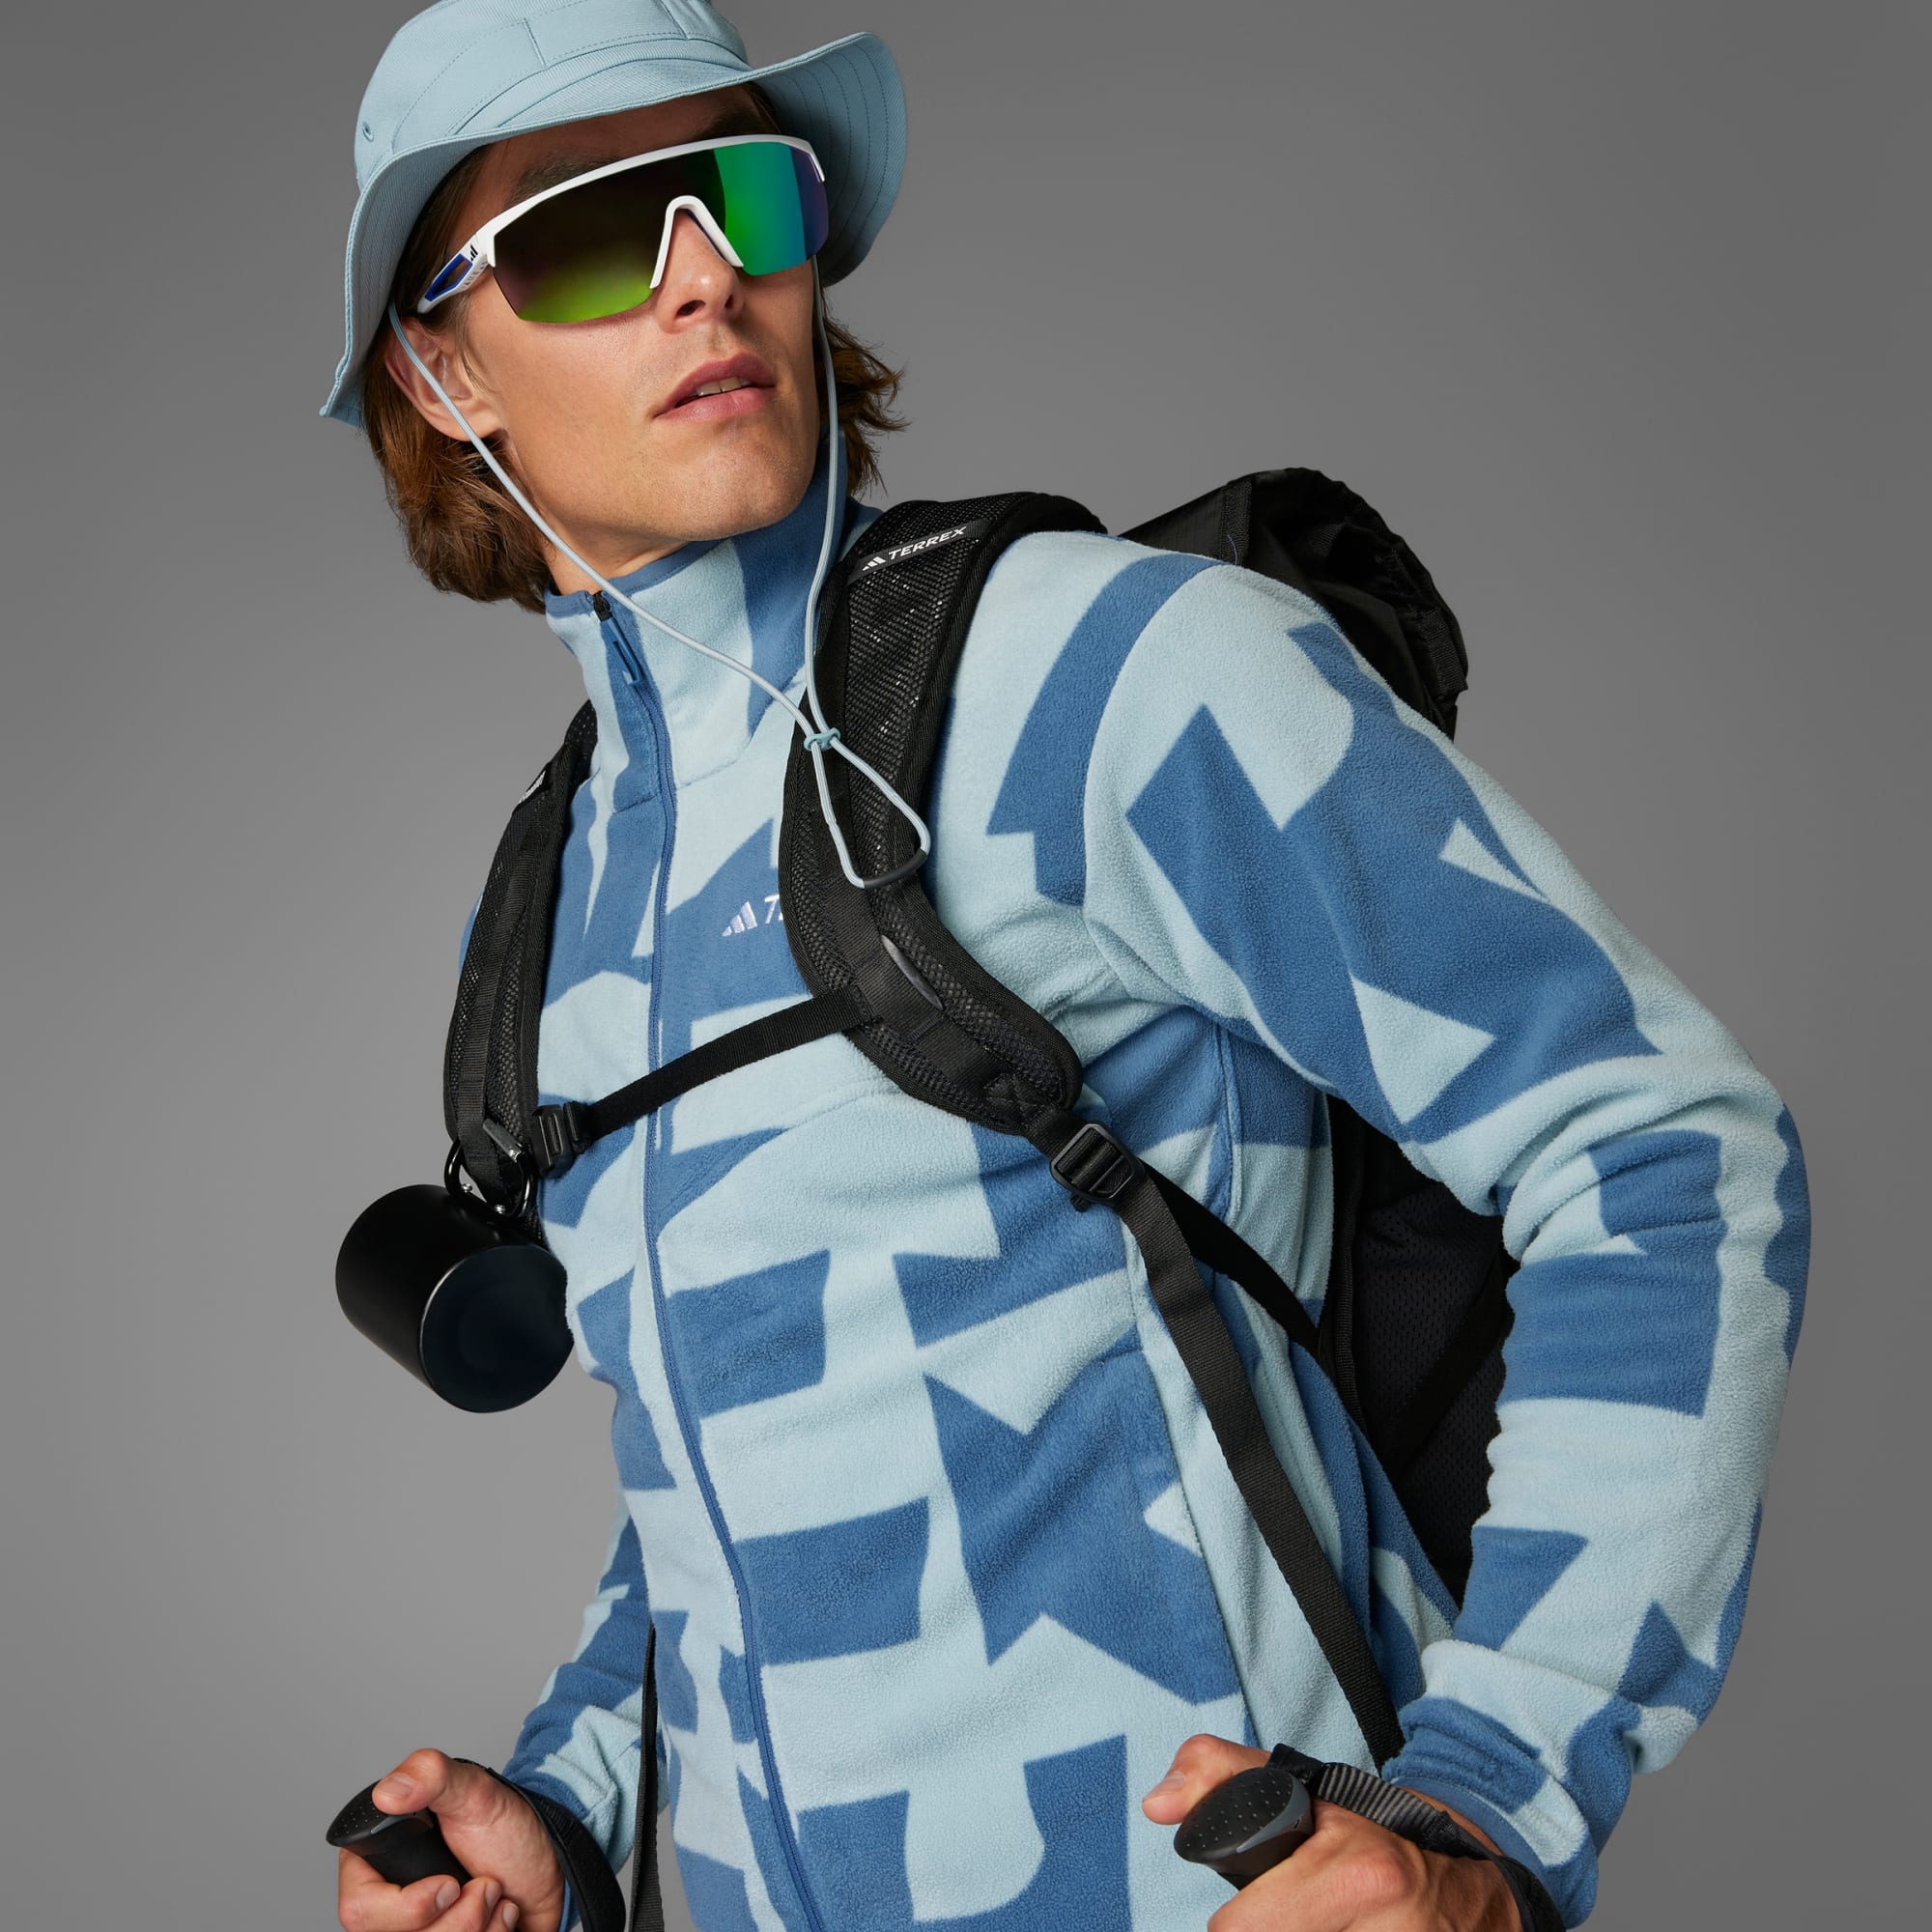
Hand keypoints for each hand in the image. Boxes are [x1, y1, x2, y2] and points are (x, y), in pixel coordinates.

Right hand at [337, 1749, 565, 1931]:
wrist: (551, 1861)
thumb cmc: (506, 1826)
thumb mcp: (474, 1791)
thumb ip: (431, 1775)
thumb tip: (386, 1793)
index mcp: (379, 1868)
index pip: (358, 1911)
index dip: (404, 1908)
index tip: (449, 1885)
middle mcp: (390, 1909)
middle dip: (458, 1919)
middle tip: (487, 1884)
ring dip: (478, 1929)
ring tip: (498, 1897)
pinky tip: (503, 1918)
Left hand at [1142, 1735, 1517, 1930]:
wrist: (1481, 1891)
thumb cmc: (1383, 1837)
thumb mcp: (1310, 1791)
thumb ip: (1223, 1777)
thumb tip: (1157, 1804)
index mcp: (1359, 1872)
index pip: (1244, 1929)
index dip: (1237, 1921)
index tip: (1253, 1910)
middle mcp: (1390, 1926)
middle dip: (1275, 1929)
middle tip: (1294, 1915)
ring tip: (1319, 1921)